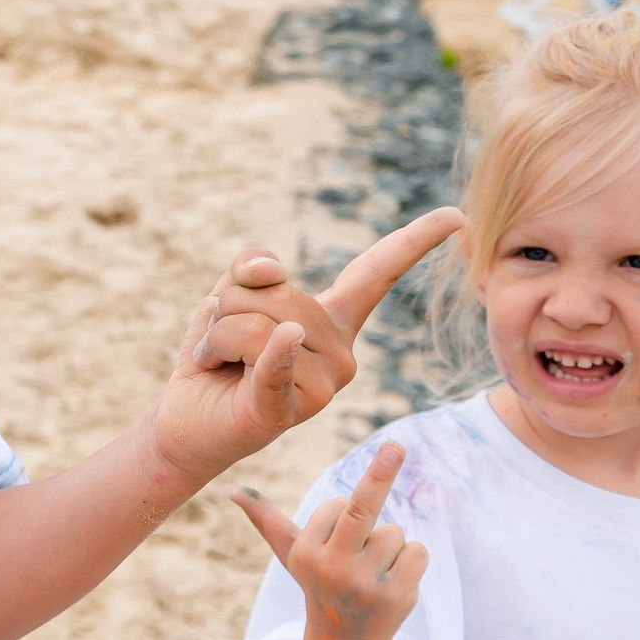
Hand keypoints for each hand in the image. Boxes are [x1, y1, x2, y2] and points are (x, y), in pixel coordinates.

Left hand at [153, 209, 464, 478]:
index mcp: (333, 322)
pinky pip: (277, 363)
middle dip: (228, 307)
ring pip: (258, 321)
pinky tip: (289, 342)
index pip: (377, 273)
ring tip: (218, 363)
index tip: (456, 216)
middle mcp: (341, 353)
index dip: (414, 241)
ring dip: (215, 335)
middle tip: (222, 345)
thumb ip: (251, 269)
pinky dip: (274, 354)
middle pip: (277, 292)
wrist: (183, 423)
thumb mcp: (229, 297)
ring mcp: (322, 386)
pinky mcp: (286, 410)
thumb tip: (273, 270)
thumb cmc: (214, 358)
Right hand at [234, 441, 425, 639]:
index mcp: (307, 553)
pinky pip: (418, 551)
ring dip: (390, 545)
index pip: (337, 506)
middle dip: (380, 474)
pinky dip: (413, 559)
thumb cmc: (319, 582)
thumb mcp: (291, 552)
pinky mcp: (398, 596)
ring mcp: (366, 584)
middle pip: (361, 508)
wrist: (346, 637)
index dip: (343, 514)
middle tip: (396, 446)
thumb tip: (233, 491)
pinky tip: (394, 579)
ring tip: (374, 570)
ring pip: (394, 532)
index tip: (335, 541)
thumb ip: (266, 520)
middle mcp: (334, 568)